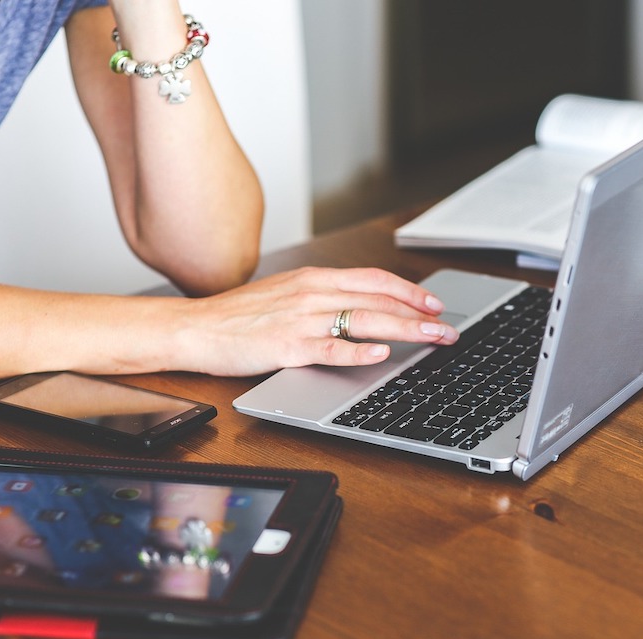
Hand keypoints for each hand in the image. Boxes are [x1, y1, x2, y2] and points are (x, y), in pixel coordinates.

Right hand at [174, 267, 459, 375]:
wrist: (195, 327)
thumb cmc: (240, 316)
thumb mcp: (287, 294)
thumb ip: (324, 297)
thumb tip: (362, 307)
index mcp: (314, 278)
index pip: (374, 279)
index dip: (409, 291)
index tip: (434, 304)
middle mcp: (312, 293)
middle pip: (378, 300)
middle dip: (419, 315)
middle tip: (447, 329)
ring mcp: (301, 319)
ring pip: (364, 320)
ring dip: (404, 330)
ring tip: (432, 339)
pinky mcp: (287, 346)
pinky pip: (330, 347)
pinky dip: (358, 351)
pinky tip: (380, 355)